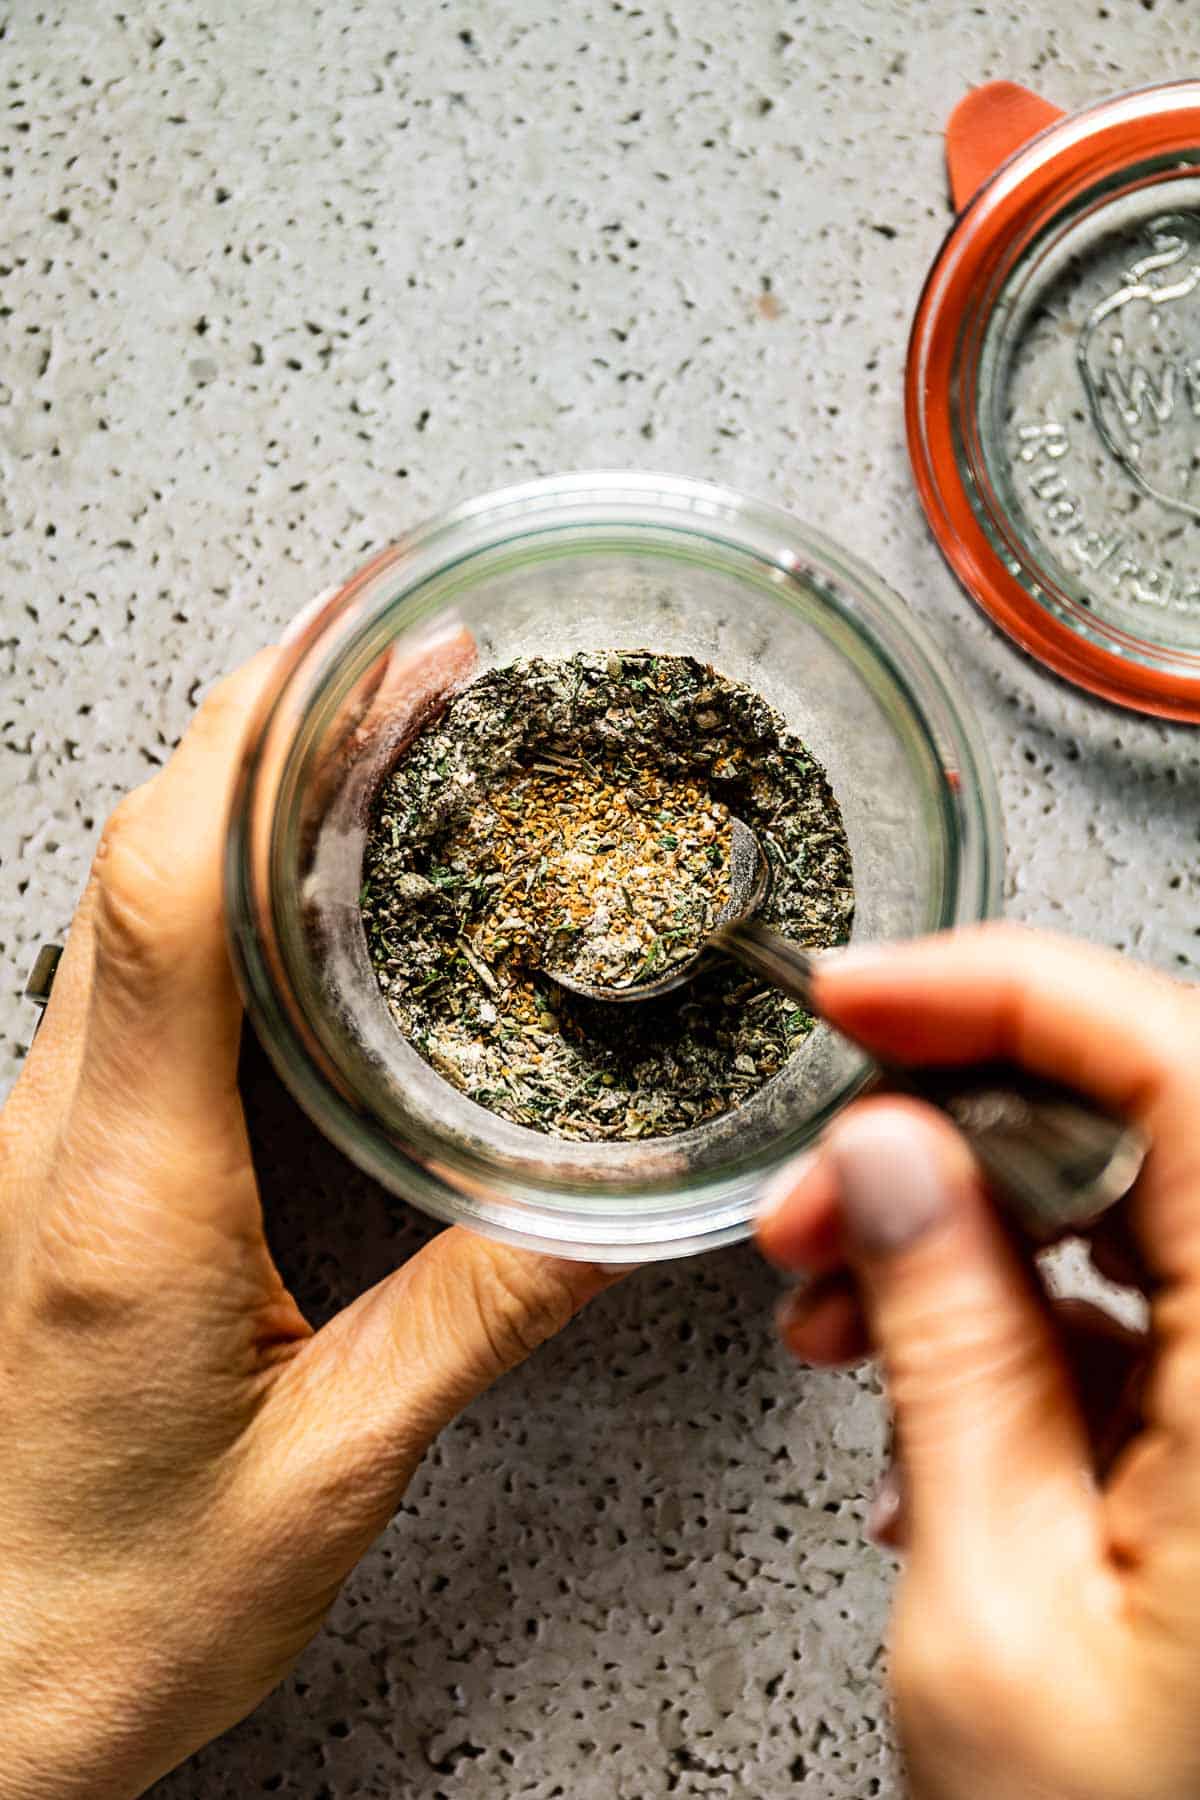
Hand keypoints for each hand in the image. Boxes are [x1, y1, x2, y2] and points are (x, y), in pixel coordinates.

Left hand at [0, 650, 615, 1799]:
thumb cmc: (114, 1606)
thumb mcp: (335, 1467)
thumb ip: (478, 1318)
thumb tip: (612, 1209)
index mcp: (125, 1191)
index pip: (167, 895)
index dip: (252, 742)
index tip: (349, 648)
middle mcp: (61, 1136)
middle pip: (140, 861)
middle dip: (265, 729)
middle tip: (398, 663)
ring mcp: (45, 1144)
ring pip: (123, 907)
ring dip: (236, 796)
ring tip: (367, 738)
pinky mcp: (58, 1169)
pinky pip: (127, 979)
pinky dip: (214, 888)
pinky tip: (294, 887)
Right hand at [757, 927, 1199, 1799]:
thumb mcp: (992, 1609)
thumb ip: (946, 1348)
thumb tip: (887, 1154)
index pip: (1183, 1069)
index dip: (1010, 993)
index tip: (865, 997)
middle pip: (1143, 1124)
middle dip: (948, 1132)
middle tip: (814, 1197)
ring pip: (1126, 1211)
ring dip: (963, 1232)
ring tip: (836, 1314)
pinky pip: (1135, 1310)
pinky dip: (1011, 1319)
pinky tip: (916, 1393)